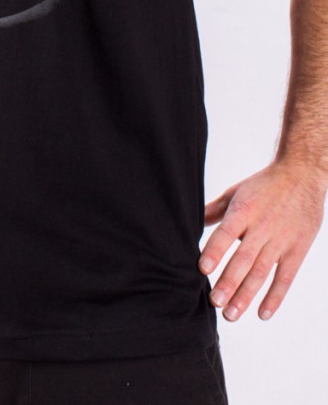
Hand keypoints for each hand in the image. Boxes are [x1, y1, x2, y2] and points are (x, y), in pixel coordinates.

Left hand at [198, 160, 325, 322]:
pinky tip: (262, 313)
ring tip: (231, 314)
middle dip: (228, 282)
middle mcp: (262, 227)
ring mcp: (281, 240)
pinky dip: (275, 297)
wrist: (301, 176)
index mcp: (244, 211)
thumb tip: (190, 222)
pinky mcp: (297, 250)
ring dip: (246, 295)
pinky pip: (285, 277)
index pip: (226, 233)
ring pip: (262, 272)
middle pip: (243, 259)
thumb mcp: (236, 192)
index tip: (202, 269)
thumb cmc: (263, 185)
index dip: (215, 251)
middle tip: (214, 302)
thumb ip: (214, 210)